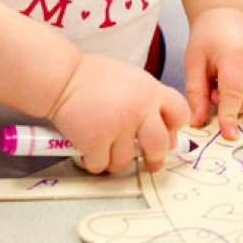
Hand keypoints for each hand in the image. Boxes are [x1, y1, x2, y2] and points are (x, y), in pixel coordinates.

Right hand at [48, 53, 189, 173]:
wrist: (63, 77)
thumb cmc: (92, 77)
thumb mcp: (130, 79)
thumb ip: (147, 101)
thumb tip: (160, 130)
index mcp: (150, 90)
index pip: (180, 113)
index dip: (173, 128)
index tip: (166, 134)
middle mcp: (139, 108)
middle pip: (159, 146)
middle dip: (153, 158)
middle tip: (148, 160)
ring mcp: (118, 126)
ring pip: (127, 161)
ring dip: (115, 158)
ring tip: (105, 144)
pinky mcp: (96, 141)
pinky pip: (102, 165)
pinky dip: (93, 160)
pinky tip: (88, 146)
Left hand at [184, 7, 242, 139]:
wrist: (225, 13)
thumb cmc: (208, 37)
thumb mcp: (194, 63)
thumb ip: (196, 94)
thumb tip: (198, 121)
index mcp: (233, 54)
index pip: (235, 91)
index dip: (230, 114)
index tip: (228, 132)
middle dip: (233, 106)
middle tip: (215, 90)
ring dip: (242, 101)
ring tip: (225, 83)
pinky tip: (238, 80)